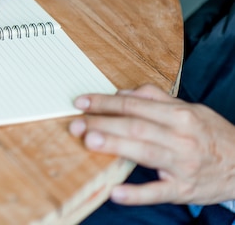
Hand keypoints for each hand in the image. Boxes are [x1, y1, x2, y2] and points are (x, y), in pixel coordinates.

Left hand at [69, 84, 234, 205]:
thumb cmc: (211, 135)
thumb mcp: (190, 109)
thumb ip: (156, 99)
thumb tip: (124, 92)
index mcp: (179, 115)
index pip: (134, 105)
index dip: (105, 103)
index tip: (81, 103)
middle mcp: (180, 137)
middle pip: (135, 126)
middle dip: (103, 123)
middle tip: (76, 124)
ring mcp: (182, 164)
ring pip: (144, 152)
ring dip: (116, 146)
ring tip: (90, 142)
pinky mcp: (184, 189)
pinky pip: (158, 192)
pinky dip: (137, 194)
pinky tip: (116, 192)